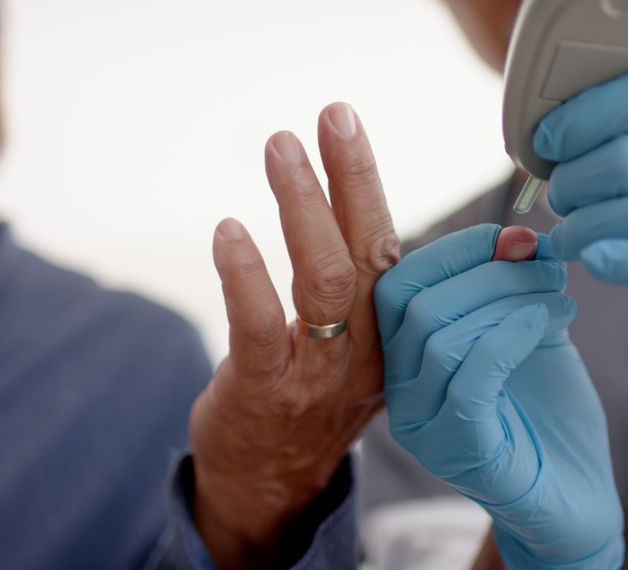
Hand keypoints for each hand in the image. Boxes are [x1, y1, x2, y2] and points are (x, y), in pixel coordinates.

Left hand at [190, 103, 399, 567]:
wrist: (274, 487)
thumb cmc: (313, 400)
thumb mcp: (360, 349)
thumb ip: (368, 289)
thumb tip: (364, 211)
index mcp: (392, 333)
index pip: (399, 249)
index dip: (373, 184)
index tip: (351, 126)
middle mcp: (367, 350)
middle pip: (370, 250)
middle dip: (354, 175)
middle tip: (333, 114)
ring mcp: (319, 373)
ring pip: (324, 279)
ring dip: (303, 206)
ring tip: (281, 147)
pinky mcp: (268, 390)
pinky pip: (261, 327)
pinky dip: (246, 275)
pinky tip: (229, 231)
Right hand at [375, 224, 623, 568]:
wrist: (576, 496)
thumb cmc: (548, 413)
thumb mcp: (529, 331)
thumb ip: (517, 287)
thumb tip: (520, 235)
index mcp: (406, 357)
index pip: (396, 285)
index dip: (452, 249)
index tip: (513, 236)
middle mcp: (401, 392)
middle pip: (414, 304)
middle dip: (485, 269)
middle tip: (546, 266)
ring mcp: (424, 425)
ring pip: (439, 335)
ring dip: (507, 299)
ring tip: (560, 298)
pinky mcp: (459, 450)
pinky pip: (469, 379)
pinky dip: (508, 336)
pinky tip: (544, 323)